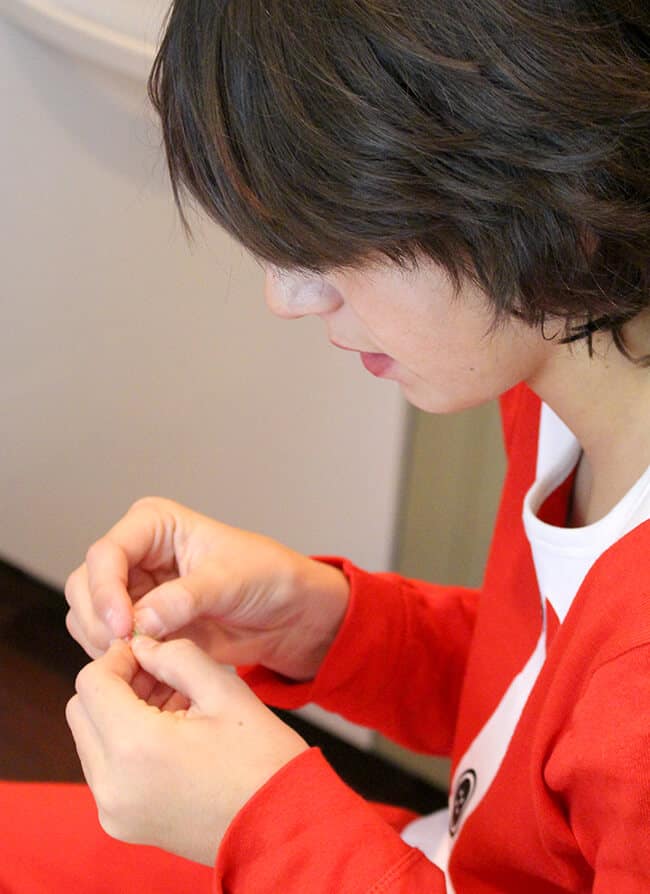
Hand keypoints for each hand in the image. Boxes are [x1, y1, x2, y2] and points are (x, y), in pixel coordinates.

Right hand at [65, 497, 348, 679]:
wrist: (288, 614)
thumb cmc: (267, 578)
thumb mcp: (230, 580)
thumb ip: (184, 598)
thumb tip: (142, 620)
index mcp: (155, 524)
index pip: (107, 552)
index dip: (106, 591)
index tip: (124, 626)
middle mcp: (136, 553)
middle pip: (86, 584)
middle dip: (100, 620)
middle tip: (128, 650)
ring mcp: (133, 590)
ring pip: (88, 616)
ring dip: (104, 642)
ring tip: (141, 660)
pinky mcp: (139, 625)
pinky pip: (107, 643)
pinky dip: (118, 659)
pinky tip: (145, 670)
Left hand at [66, 637, 308, 864]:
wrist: (281, 826)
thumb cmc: (262, 757)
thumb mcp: (225, 689)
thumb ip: (176, 656)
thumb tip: (143, 646)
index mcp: (136, 745)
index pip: (92, 683)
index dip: (117, 656)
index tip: (148, 651)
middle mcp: (112, 783)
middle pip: (81, 710)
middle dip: (115, 684)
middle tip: (159, 675)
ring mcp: (113, 809)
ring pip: (89, 738)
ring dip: (118, 712)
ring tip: (171, 704)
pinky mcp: (122, 822)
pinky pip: (104, 768)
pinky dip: (124, 743)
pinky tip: (170, 733)